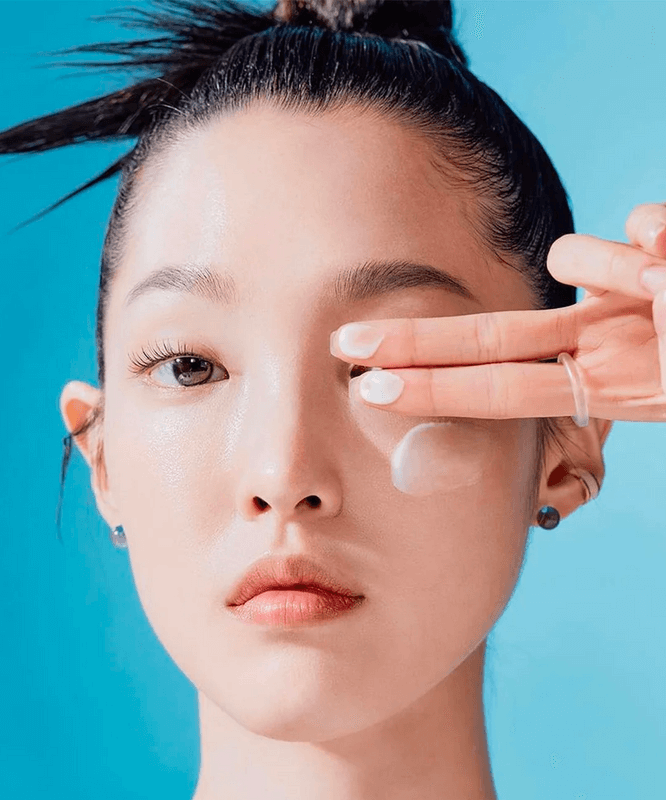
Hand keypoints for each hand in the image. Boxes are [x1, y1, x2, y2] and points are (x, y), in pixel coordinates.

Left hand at [330, 203, 665, 422]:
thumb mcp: (662, 350)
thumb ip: (632, 308)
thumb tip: (631, 231)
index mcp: (597, 374)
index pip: (498, 378)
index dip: (433, 380)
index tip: (368, 381)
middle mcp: (599, 339)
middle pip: (492, 336)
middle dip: (416, 341)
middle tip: (342, 343)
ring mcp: (625, 305)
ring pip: (577, 256)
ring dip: (607, 269)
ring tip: (657, 290)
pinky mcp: (659, 257)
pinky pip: (642, 227)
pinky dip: (658, 239)